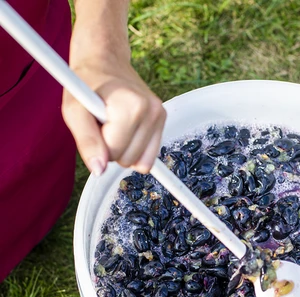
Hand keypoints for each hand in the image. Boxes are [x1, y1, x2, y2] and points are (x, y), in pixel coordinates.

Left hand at [62, 56, 165, 175]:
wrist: (105, 61)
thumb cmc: (87, 83)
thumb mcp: (74, 110)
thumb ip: (86, 141)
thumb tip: (99, 170)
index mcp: (133, 106)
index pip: (114, 152)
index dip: (98, 143)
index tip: (95, 122)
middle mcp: (153, 111)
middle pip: (128, 160)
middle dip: (112, 148)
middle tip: (104, 123)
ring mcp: (161, 117)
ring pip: (140, 163)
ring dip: (123, 150)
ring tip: (115, 126)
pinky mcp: (163, 122)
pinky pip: (148, 158)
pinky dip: (135, 150)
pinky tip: (127, 131)